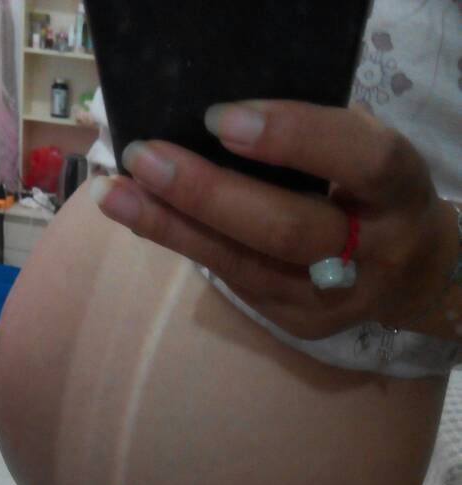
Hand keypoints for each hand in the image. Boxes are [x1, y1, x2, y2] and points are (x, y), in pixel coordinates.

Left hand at [90, 99, 452, 339]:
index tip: (222, 119)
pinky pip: (235, 281)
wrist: (412, 273)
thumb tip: (212, 128)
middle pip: (287, 230)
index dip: (293, 138)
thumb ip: (313, 143)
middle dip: (208, 194)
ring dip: (174, 229)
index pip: (359, 162)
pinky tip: (148, 219)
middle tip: (143, 159)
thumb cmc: (374, 194)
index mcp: (400, 193)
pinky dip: (188, 246)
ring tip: (115, 196)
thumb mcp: (365, 153)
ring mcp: (333, 299)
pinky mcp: (300, 323)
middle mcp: (373, 254)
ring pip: (247, 268)